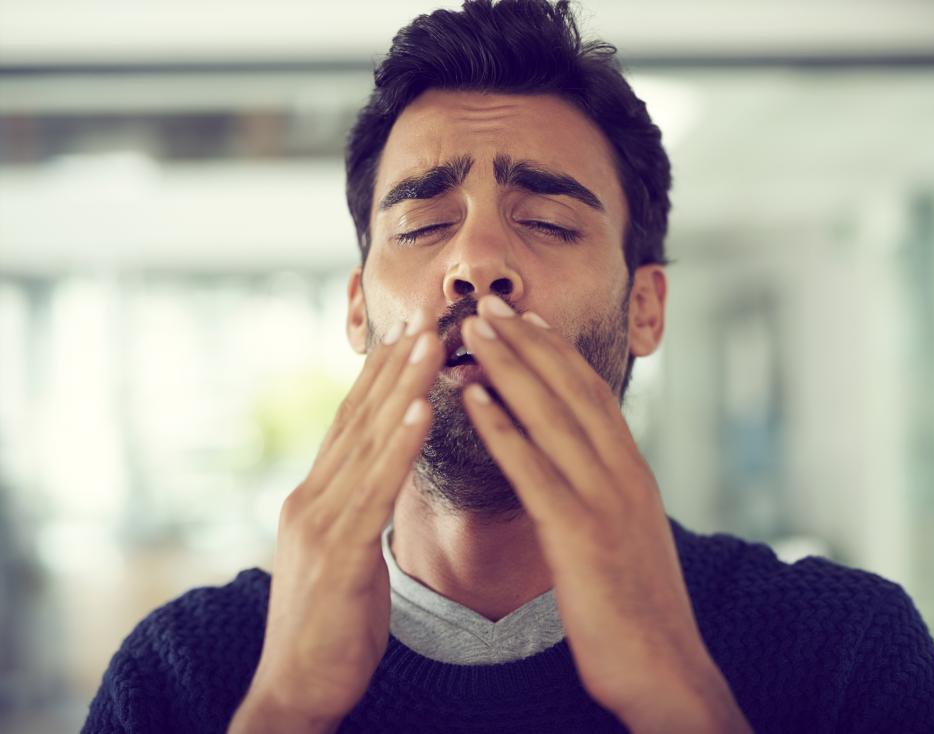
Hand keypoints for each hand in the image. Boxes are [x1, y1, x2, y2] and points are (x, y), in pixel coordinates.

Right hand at [229, 310, 443, 733]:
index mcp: (317, 497)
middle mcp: (313, 497)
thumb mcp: (346, 555)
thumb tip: (384, 477)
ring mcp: (320, 522)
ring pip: (368, 441)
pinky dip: (400, 445)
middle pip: (359, 418)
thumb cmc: (331, 625)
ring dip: (403, 387)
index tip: (411, 333)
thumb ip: (359, 510)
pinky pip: (376, 489)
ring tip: (432, 342)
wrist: (296, 690)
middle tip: (427, 314)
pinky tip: (423, 409)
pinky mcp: (339, 553)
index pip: (353, 423)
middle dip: (395, 364)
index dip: (381, 376)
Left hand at [460, 296, 751, 732]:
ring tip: (471, 330)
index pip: (592, 396)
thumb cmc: (640, 612)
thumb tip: (586, 470)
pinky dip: (501, 426)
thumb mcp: (630, 538)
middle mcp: (624, 474)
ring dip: (508, 367)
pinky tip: (470, 397)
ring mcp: (605, 500)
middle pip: (570, 391)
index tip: (526, 319)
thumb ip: (608, 497)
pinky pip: (533, 469)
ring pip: (551, 416)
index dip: (556, 353)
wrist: (666, 671)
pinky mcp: (580, 534)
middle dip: (526, 342)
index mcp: (634, 473)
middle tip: (488, 304)